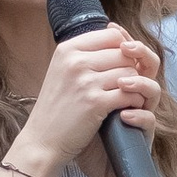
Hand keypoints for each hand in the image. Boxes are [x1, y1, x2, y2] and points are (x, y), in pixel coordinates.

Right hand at [19, 17, 161, 176]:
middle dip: (130, 70)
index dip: (124, 50)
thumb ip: (86, 54)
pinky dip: (134, 102)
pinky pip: (130, 94)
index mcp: (67, 49)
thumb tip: (120, 38)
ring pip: (130, 73)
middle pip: (124, 54)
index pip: (112, 35)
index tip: (120, 66)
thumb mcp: (63, 71)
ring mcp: (85, 82)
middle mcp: (75, 61)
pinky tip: (126, 109)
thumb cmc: (56, 108)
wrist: (42, 141)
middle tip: (124, 86)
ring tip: (124, 98)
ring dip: (134, 87)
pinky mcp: (95, 103)